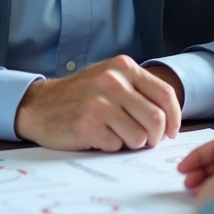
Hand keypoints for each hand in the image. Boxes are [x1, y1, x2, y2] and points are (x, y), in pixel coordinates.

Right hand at [14, 55, 181, 150]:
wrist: (39, 105)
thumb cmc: (80, 96)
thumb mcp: (110, 79)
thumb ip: (138, 90)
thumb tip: (170, 118)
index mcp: (123, 67)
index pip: (165, 94)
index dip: (174, 117)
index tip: (172, 131)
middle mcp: (112, 81)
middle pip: (156, 119)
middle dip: (155, 137)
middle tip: (146, 141)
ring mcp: (99, 103)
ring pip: (139, 136)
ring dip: (132, 143)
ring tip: (117, 136)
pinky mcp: (87, 124)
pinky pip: (116, 146)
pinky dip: (111, 146)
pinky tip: (98, 137)